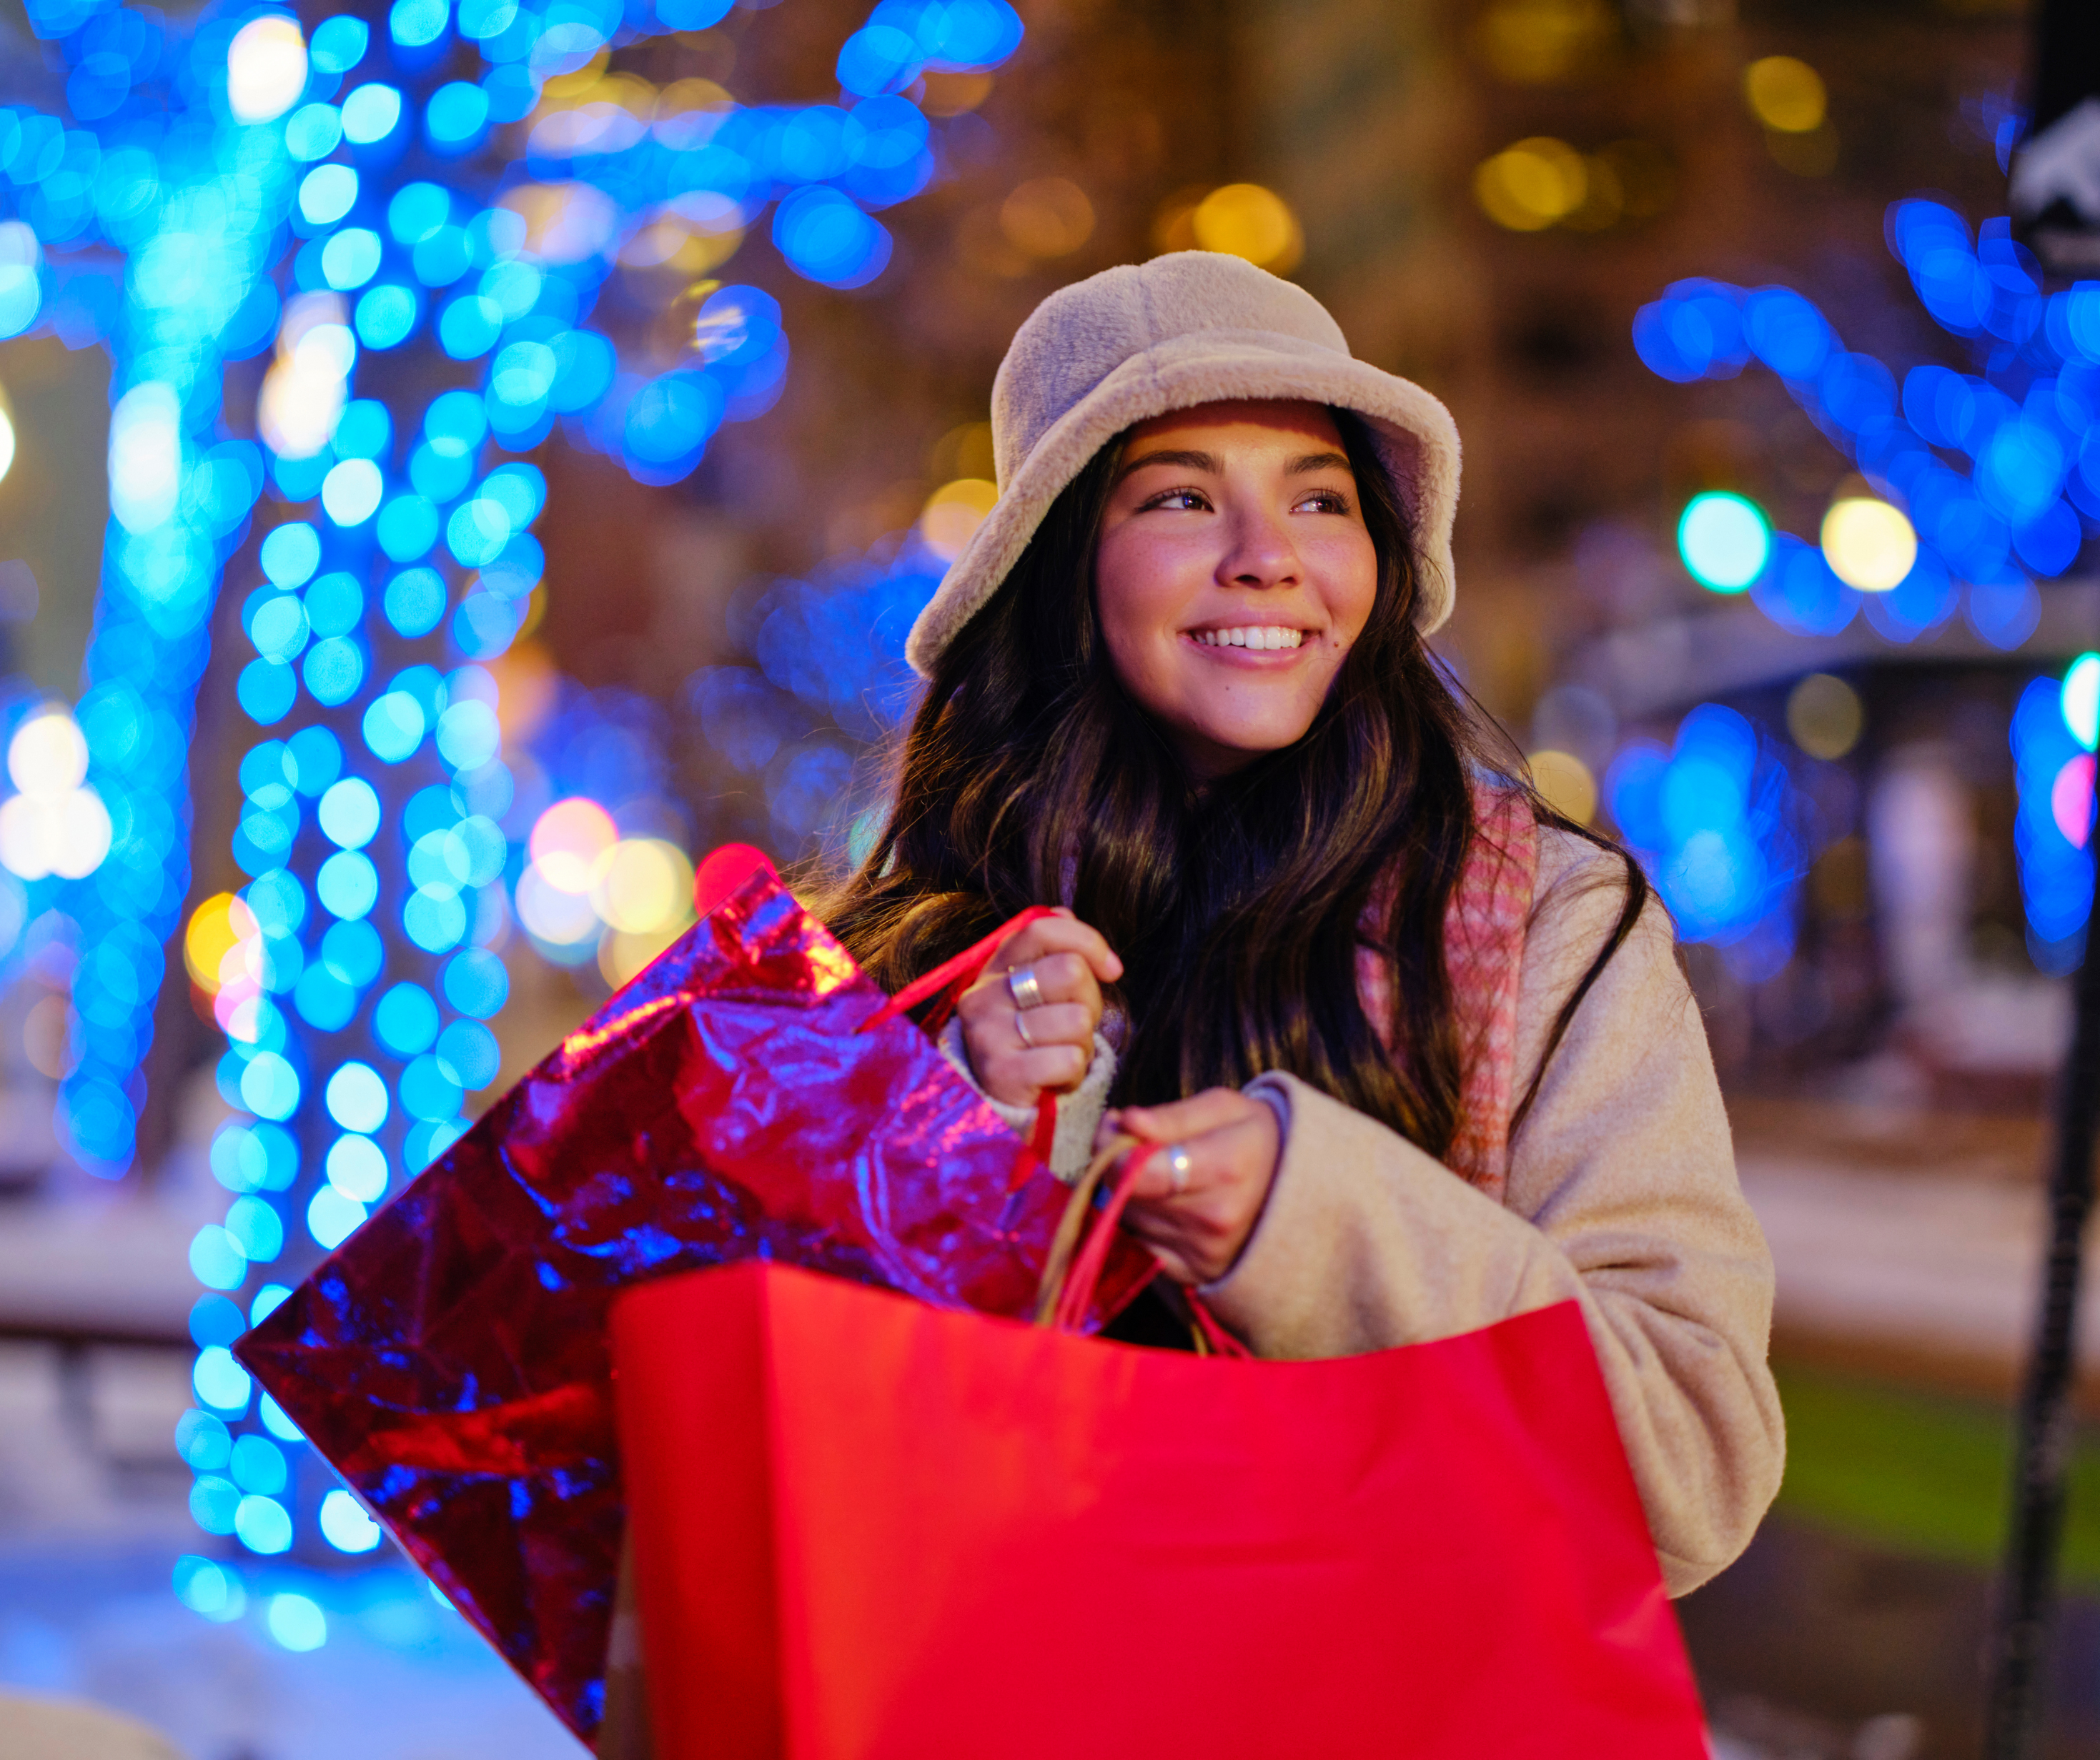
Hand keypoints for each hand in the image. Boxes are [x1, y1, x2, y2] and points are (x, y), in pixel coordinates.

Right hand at [957, 910, 1122, 1108]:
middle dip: (1089, 1002)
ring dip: (1082, 1043)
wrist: (1005, 1101)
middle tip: (1075, 1025)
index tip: (1112, 970)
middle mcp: (983, 995)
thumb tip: (1065, 912)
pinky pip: (1069, 1059)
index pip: (1043, 928)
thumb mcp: (1040, 989)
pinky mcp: (1001, 1074)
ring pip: (1075, 1020)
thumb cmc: (1034, 1038)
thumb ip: (1053, 949)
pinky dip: (1075, 1072)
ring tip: (1060, 1053)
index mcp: (994, 967)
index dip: (1089, 942)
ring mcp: (987, 1035)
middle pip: (1069, 971)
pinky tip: (1055, 1078)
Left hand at [1097, 1088, 1280, 1285]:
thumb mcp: (1223, 1108)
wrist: (1301, 1190)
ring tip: (1159, 1171)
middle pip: (1127, 1194)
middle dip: (1117, 1164)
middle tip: (1133, 1140)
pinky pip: (1138, 1245)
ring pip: (1128, 1219)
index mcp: (1224, 1168)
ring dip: (1129, 1193)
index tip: (1114, 1126)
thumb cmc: (1256, 1139)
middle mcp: (1214, 1219)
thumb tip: (1126, 1122)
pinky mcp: (1193, 1274)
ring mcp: (1204, 1253)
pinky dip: (1140, 1223)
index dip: (1112, 1148)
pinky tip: (1164, 1203)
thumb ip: (1171, 1116)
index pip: (1140, 1171)